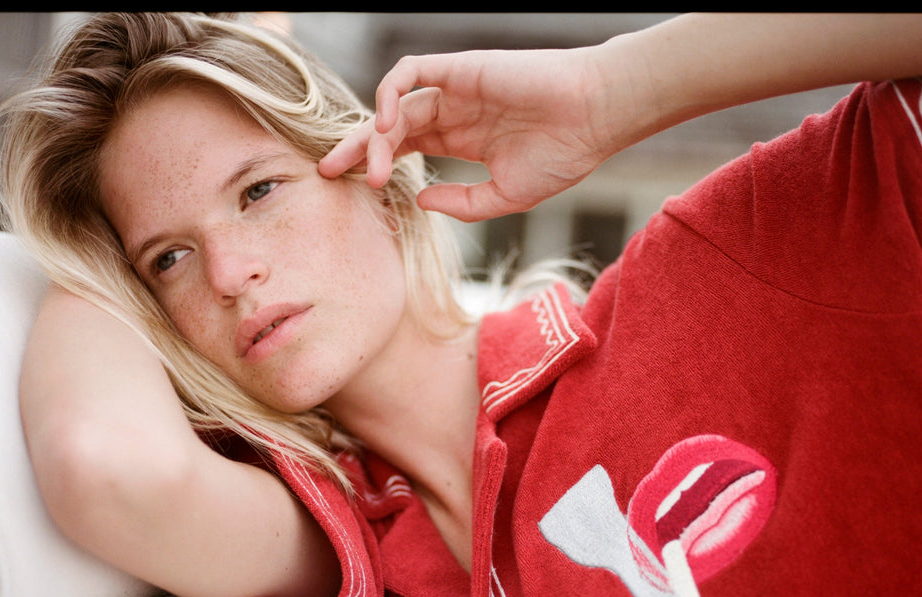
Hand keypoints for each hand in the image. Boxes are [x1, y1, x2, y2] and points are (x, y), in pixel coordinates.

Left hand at [318, 46, 615, 221]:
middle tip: (326, 173)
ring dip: (373, 137)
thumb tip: (418, 199)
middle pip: (388, 128)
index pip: (403, 150)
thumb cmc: (562, 155)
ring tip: (370, 169)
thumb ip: (462, 203)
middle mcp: (452, 112)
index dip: (374, 166)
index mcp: (461, 140)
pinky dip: (389, 95)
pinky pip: (409, 73)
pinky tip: (387, 127)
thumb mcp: (505, 196)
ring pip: (394, 106)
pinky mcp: (459, 68)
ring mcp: (453, 89)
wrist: (594, 118)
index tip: (353, 191)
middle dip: (354, 149)